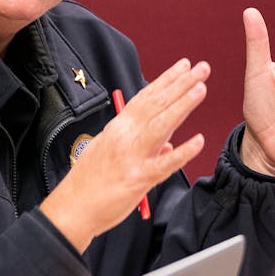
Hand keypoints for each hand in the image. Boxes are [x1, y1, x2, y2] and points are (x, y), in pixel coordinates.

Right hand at [40, 58, 209, 251]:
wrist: (72, 208)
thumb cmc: (88, 183)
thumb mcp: (109, 154)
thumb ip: (139, 146)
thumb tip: (167, 144)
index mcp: (117, 129)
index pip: (145, 98)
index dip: (165, 81)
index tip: (182, 67)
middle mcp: (124, 137)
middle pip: (155, 105)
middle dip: (180, 84)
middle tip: (201, 68)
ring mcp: (131, 157)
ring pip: (161, 125)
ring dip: (182, 105)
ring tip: (200, 88)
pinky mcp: (137, 179)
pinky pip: (164, 164)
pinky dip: (182, 152)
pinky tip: (198, 141)